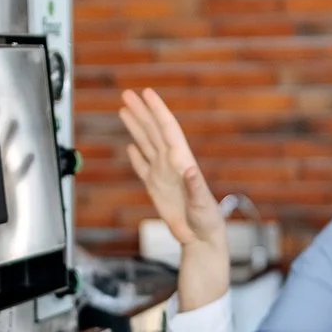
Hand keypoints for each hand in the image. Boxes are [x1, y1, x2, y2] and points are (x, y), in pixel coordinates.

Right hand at [119, 88, 229, 307]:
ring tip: (124, 109)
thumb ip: (195, 187)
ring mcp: (163, 175)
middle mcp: (171, 164)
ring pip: (146, 144)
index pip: (168, 130)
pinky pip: (143, 167)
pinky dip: (136, 155)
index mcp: (182, 162)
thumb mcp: (203, 205)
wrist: (201, 239)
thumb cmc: (207, 222)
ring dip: (136, 126)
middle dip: (141, 111)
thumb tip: (188, 170)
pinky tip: (130, 146)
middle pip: (153, 131)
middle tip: (127, 93)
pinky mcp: (156, 188)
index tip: (148, 93)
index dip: (157, 110)